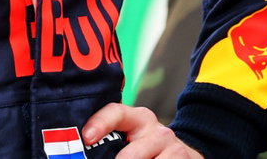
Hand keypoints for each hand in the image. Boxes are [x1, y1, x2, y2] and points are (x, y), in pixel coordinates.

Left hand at [81, 102, 202, 157]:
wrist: (184, 157)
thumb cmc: (148, 150)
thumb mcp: (133, 140)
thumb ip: (112, 142)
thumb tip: (82, 152)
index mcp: (139, 120)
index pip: (117, 112)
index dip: (101, 122)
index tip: (87, 137)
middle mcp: (157, 130)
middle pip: (129, 155)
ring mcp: (172, 146)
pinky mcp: (183, 158)